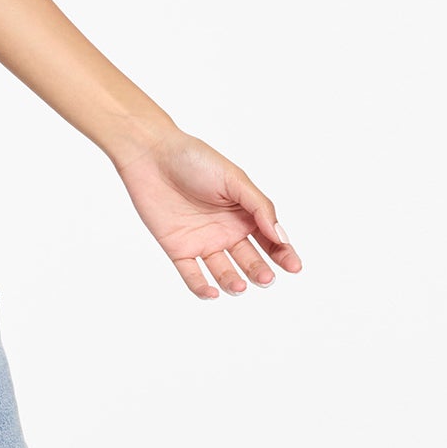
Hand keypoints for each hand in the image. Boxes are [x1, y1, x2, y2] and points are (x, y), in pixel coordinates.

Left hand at [111, 125, 301, 300]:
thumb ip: (259, 208)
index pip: (270, 241)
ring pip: (223, 271)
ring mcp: (203, 241)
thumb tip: (281, 236)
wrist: (152, 154)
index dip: (284, 255)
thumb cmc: (195, 160)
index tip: (294, 267)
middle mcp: (226, 231)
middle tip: (265, 278)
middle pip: (249, 260)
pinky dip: (202, 287)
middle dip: (260, 272)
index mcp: (244, 214)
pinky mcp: (178, 248)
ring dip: (233, 282)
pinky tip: (212, 293)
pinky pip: (192, 274)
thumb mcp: (235, 180)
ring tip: (240, 285)